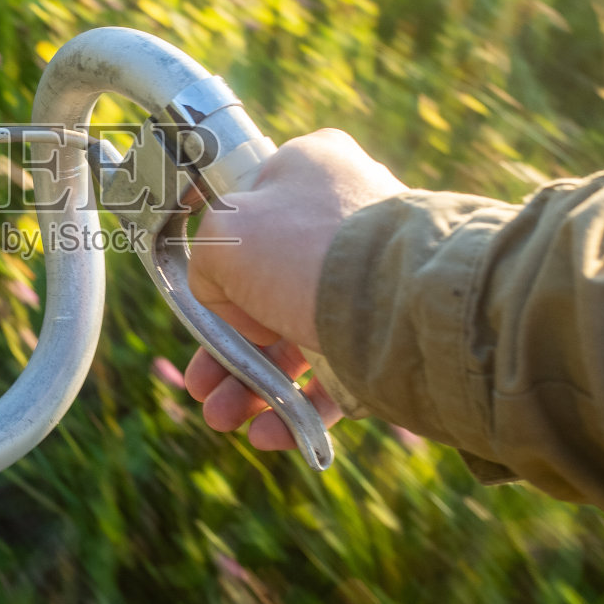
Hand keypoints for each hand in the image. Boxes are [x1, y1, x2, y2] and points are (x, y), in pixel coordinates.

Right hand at [183, 129, 405, 449]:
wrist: (399, 300)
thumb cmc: (305, 249)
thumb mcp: (223, 236)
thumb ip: (205, 260)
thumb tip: (222, 296)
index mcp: (308, 169)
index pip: (249, 215)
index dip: (219, 270)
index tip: (204, 312)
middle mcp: (345, 215)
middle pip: (268, 290)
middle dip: (229, 349)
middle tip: (203, 387)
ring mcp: (372, 274)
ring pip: (299, 336)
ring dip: (255, 384)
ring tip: (225, 420)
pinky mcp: (393, 329)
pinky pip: (339, 369)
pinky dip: (301, 405)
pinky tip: (271, 434)